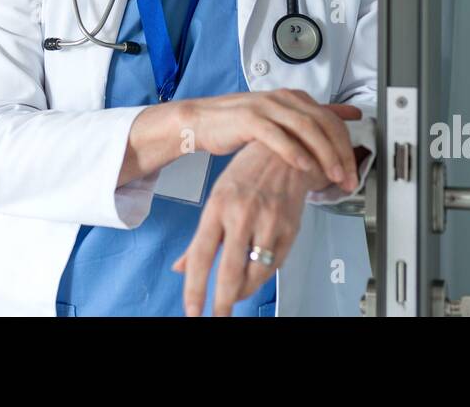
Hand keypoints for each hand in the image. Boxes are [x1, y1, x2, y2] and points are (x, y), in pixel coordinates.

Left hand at [171, 139, 317, 315]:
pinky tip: (253, 277)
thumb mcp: (216, 197)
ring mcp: (269, 222)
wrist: (287, 151)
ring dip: (242, 292)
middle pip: (229, 271)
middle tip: (216, 318)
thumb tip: (179, 268)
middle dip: (221, 303)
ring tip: (233, 296)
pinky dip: (261, 277)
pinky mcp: (290, 229)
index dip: (194, 288)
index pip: (200, 255)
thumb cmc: (248, 173)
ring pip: (255, 274)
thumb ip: (200, 237)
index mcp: (218, 206)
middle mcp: (242, 214)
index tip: (192, 311)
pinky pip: (274, 266)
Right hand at [174, 91, 360, 190]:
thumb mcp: (280, 119)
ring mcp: (267, 106)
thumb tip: (346, 116)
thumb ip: (310, 120)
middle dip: (340, 152)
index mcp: (295, 98)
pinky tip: (303, 165)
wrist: (202, 121)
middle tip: (348, 177)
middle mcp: (284, 98)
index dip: (347, 146)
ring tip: (332, 175)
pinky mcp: (249, 118)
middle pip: (323, 122)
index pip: (332, 119)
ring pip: (305, 127)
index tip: (354, 169)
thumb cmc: (240, 124)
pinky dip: (293, 150)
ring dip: (323, 153)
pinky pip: (277, 134)